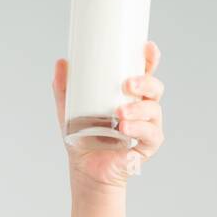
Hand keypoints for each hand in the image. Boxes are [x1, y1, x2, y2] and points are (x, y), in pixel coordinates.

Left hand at [53, 41, 164, 193]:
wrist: (86, 169)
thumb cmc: (83, 137)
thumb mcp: (70, 109)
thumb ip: (64, 87)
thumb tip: (61, 61)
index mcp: (130, 93)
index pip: (145, 71)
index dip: (150, 58)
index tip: (146, 47)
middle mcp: (143, 107)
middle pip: (155, 87)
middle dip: (145, 82)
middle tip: (127, 84)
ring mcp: (148, 126)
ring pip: (153, 110)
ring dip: (139, 109)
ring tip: (120, 113)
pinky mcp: (148, 146)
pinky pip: (151, 134)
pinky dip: (139, 129)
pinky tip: (125, 128)